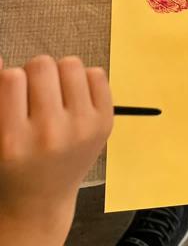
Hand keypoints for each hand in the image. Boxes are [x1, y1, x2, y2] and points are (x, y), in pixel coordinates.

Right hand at [0, 55, 112, 245]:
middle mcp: (50, 135)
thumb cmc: (10, 164)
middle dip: (34, 75)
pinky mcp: (104, 124)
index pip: (10, 77)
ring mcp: (82, 129)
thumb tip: (0, 56)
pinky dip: (83, 82)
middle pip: (42, 64)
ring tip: (54, 98)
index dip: (10, 81)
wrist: (39, 204)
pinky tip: (73, 103)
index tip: (13, 99)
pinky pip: (96, 73)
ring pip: (70, 63)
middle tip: (33, 99)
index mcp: (13, 140)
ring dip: (59, 75)